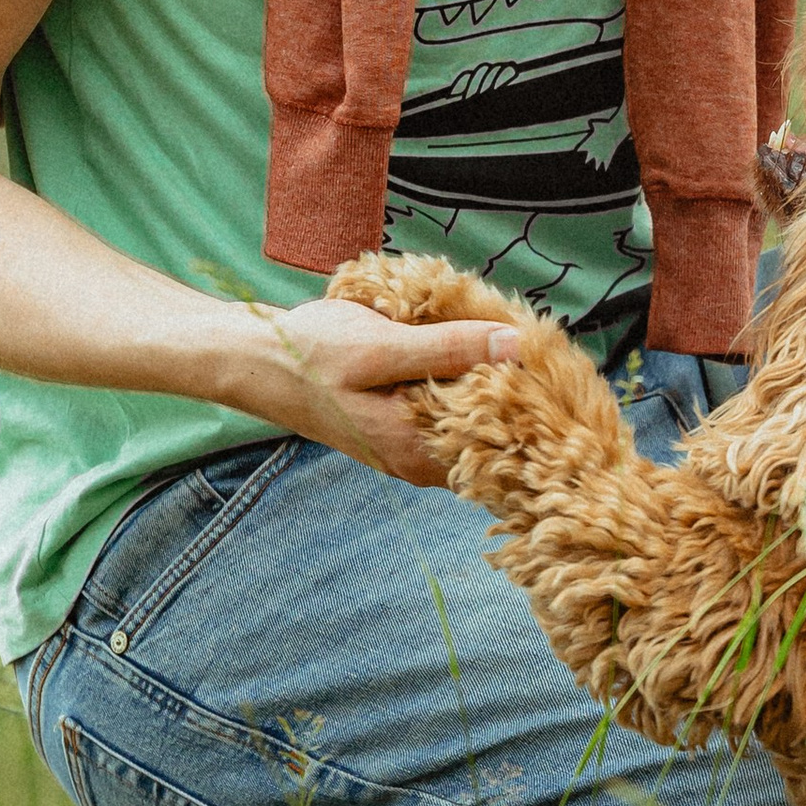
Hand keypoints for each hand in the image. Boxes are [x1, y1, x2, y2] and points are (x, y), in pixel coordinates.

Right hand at [220, 294, 519, 487]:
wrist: (257, 362)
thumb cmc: (314, 354)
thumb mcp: (383, 346)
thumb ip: (449, 348)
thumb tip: (514, 345)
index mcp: (418, 450)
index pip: (502, 445)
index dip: (532, 406)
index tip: (549, 363)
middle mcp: (417, 462)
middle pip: (490, 438)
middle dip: (514, 396)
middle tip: (532, 345)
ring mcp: (407, 451)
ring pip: (469, 426)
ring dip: (487, 389)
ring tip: (502, 343)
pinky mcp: (397, 432)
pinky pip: (446, 418)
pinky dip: (461, 388)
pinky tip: (464, 354)